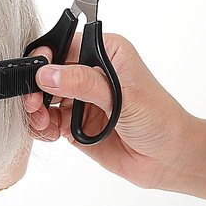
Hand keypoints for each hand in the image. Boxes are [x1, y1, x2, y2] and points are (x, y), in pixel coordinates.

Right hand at [22, 31, 205, 194]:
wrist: (171, 161)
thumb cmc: (161, 121)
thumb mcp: (124, 97)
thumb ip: (84, 83)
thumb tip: (48, 73)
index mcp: (104, 51)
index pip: (63, 44)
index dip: (45, 57)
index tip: (37, 74)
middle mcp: (88, 71)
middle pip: (46, 71)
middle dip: (35, 87)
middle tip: (34, 104)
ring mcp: (78, 97)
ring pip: (41, 96)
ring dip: (35, 109)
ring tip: (43, 123)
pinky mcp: (72, 121)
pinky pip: (46, 119)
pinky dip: (40, 126)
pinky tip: (49, 133)